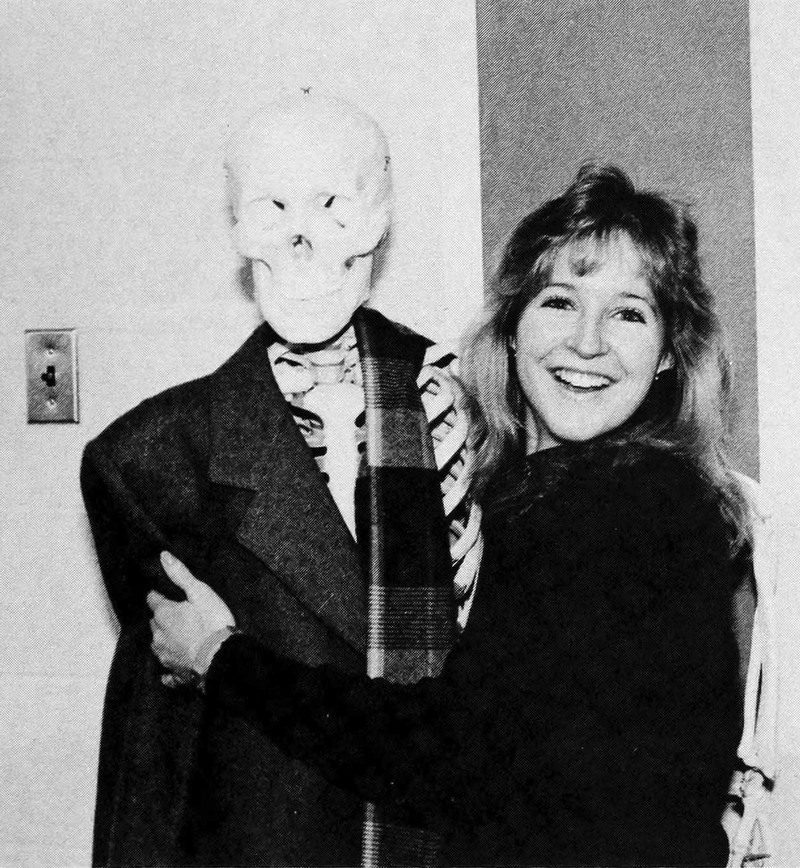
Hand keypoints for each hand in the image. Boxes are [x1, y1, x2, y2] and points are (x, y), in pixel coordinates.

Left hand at [147, 552, 234, 685]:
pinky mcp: (175, 673)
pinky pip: (167, 671)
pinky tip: (170, 669)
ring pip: (158, 644)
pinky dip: (169, 667)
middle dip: (162, 617)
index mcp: (163, 614)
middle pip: (154, 622)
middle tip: (177, 613)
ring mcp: (165, 656)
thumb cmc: (211, 622)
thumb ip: (180, 574)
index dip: (159, 595)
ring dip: (165, 639)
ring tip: (178, 635)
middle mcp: (158, 635)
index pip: (152, 599)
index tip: (165, 593)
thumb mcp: (199, 592)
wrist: (221, 658)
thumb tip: (163, 556)